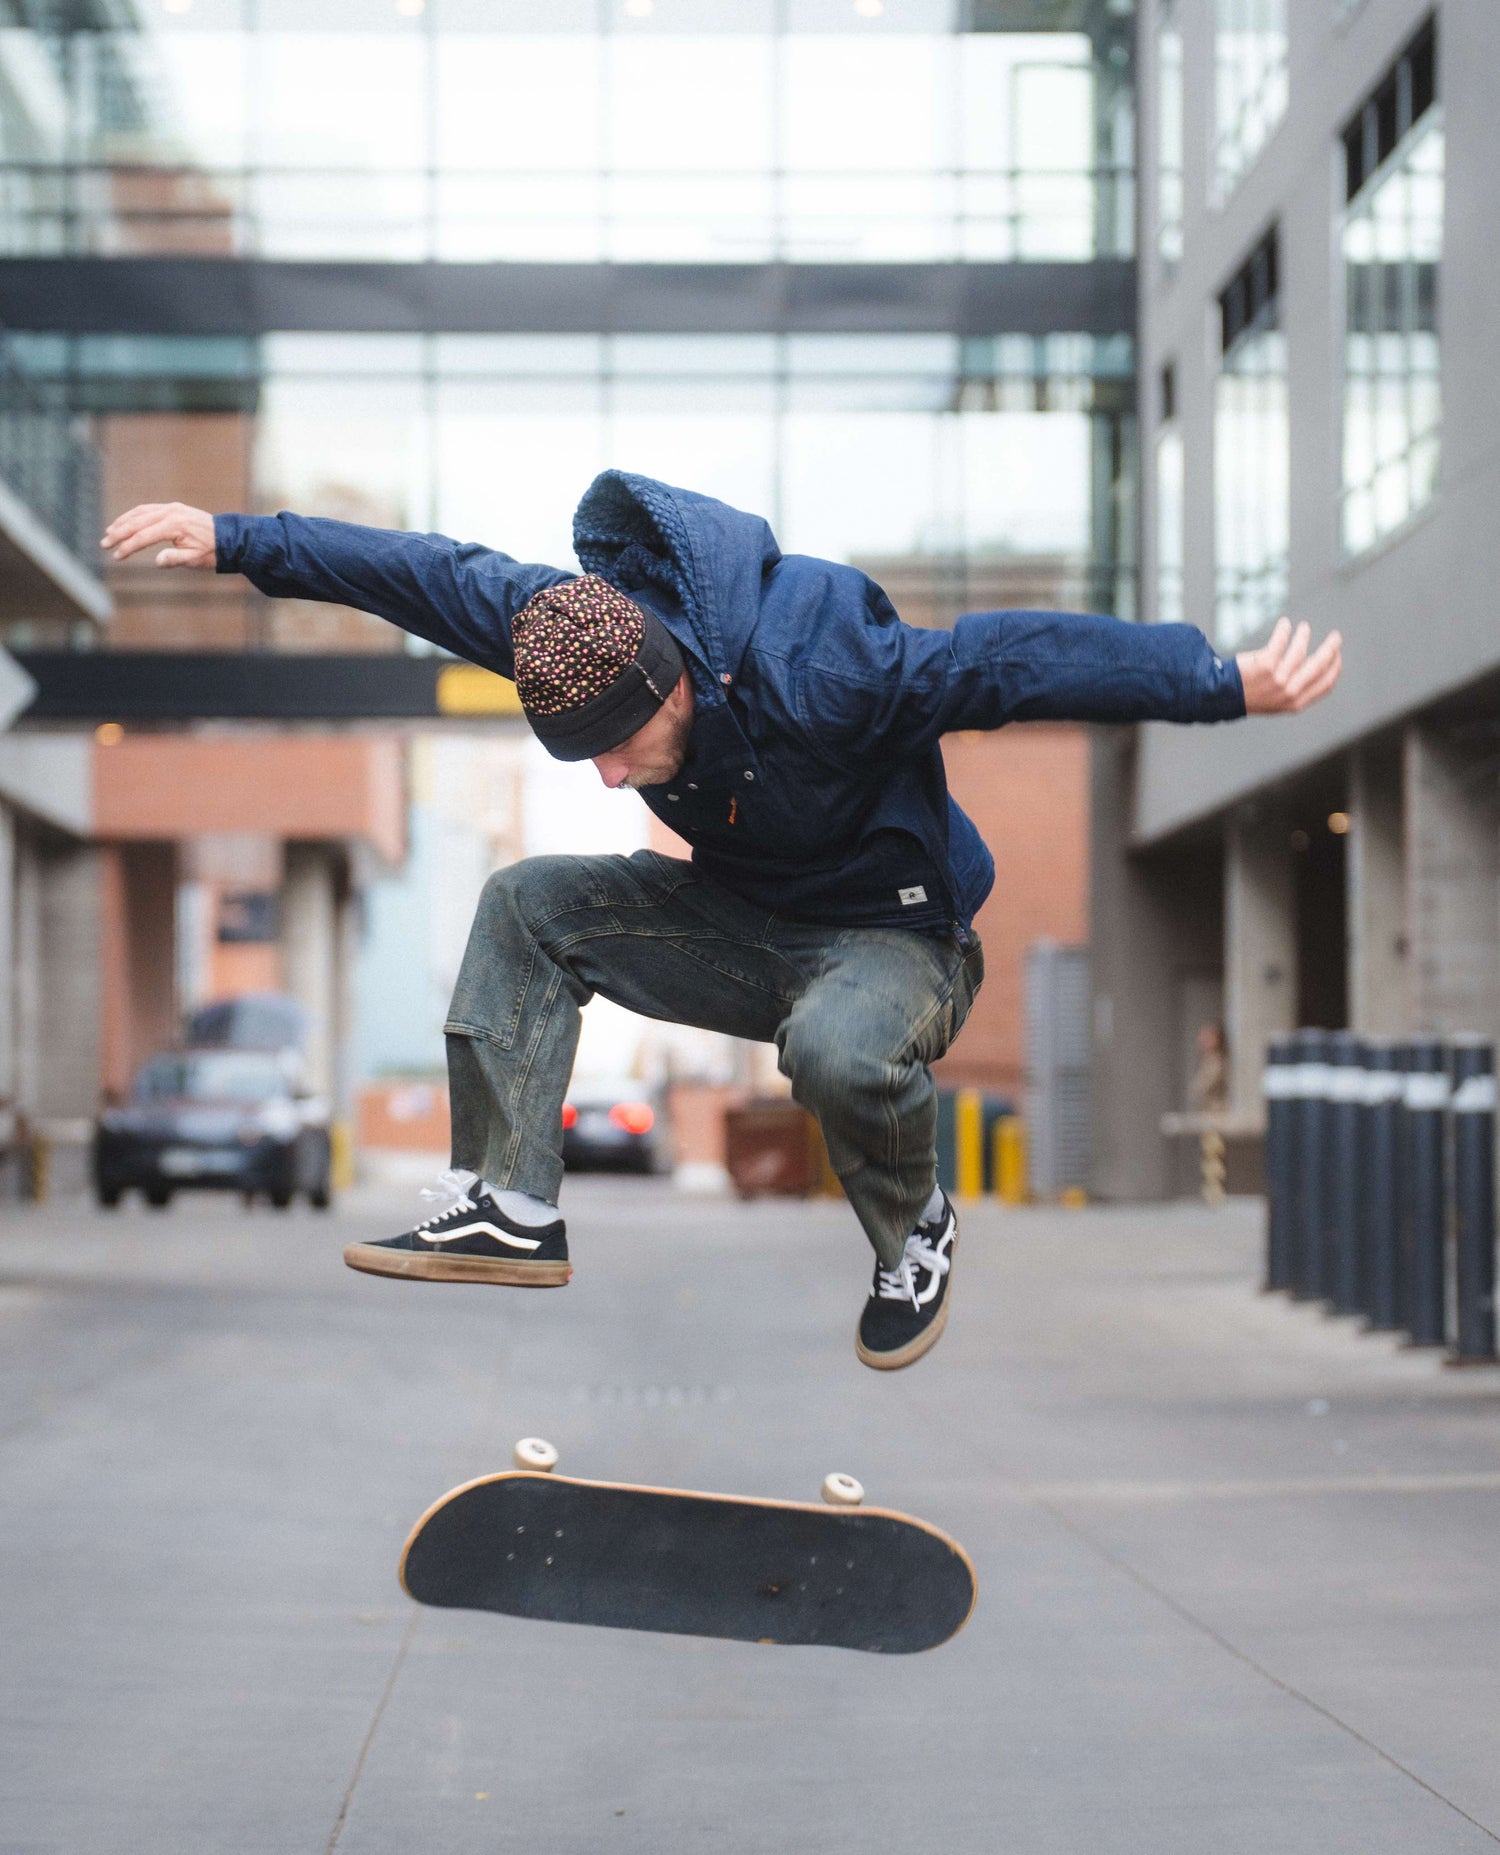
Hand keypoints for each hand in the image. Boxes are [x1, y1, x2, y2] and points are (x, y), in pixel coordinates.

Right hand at [101, 502, 216, 569]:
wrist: (229, 538)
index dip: (128, 547)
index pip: (144, 536)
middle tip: (104, 544)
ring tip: (109, 533)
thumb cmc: (211, 552)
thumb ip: (175, 559)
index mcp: (175, 526)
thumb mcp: (195, 560)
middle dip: (119, 533)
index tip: (116, 557)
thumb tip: (158, 561)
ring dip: (123, 522)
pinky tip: (124, 522)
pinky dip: (134, 515)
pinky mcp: (172, 508)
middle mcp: (170, 513)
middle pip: (137, 522)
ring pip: (140, 512)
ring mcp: (171, 508)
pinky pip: (148, 509)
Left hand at [1236, 616, 1341, 714]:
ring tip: (1303, 627)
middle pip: (1318, 666)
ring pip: (1299, 652)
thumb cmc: (1251, 695)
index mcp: (1296, 703)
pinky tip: (1285, 624)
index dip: (1335, 668)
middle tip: (1336, 637)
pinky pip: (1280, 642)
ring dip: (1303, 636)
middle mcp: (1289, 692)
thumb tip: (1319, 663)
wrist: (1222, 696)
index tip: (1337, 655)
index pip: (1325, 684)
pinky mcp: (1265, 665)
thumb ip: (1299, 688)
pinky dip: (1284, 630)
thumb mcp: (1278, 700)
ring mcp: (1277, 679)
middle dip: (1331, 649)